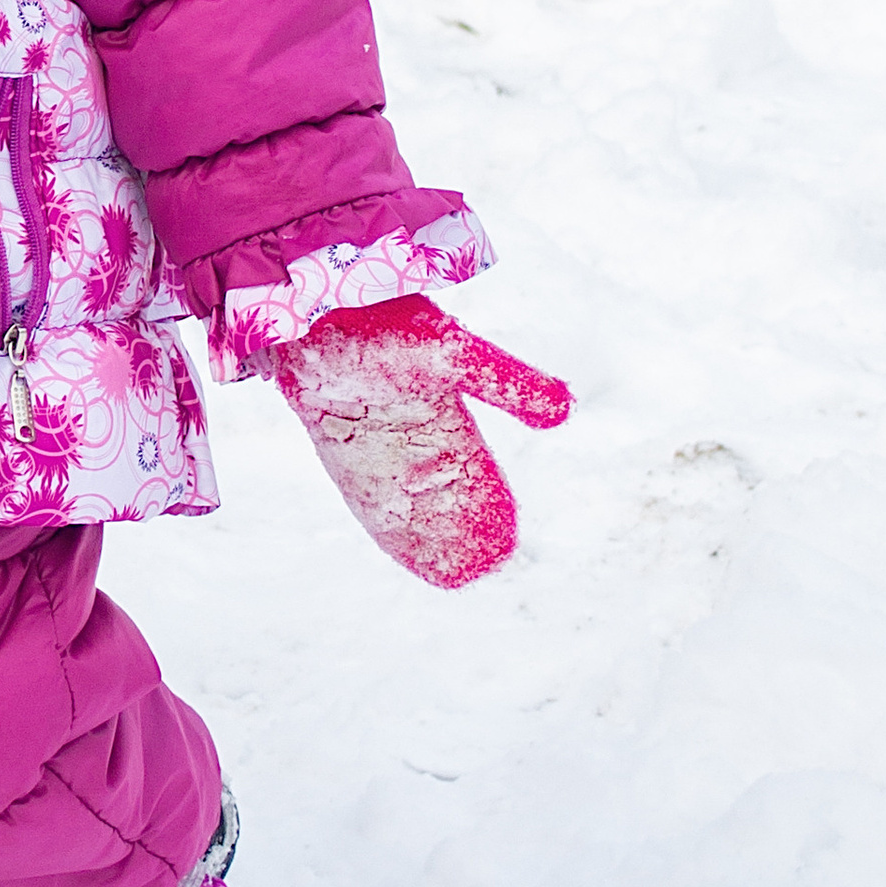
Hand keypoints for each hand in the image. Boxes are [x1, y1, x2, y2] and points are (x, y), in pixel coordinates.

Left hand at [271, 294, 570, 590]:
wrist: (319, 314)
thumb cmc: (387, 326)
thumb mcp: (458, 356)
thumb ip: (508, 385)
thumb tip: (566, 409)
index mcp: (438, 402)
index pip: (470, 461)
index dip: (486, 494)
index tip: (507, 530)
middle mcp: (406, 426)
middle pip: (440, 487)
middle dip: (460, 522)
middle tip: (487, 563)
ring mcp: (372, 441)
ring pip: (409, 500)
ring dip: (431, 532)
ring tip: (458, 572)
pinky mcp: (339, 451)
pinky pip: (372, 499)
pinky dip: (393, 528)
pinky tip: (410, 555)